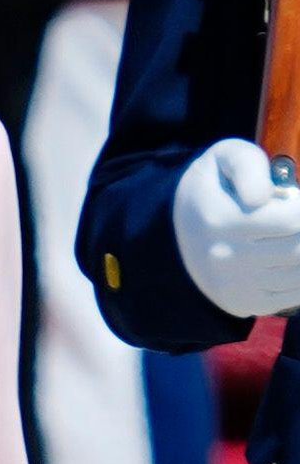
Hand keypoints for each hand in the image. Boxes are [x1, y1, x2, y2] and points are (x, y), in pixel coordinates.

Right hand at [173, 137, 299, 318]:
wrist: (175, 237)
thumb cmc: (214, 190)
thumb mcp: (223, 159)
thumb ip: (247, 165)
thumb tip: (260, 198)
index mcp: (220, 220)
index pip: (292, 220)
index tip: (292, 199)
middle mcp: (224, 258)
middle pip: (298, 249)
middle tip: (291, 220)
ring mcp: (233, 286)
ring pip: (299, 275)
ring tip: (289, 237)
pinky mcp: (242, 305)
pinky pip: (292, 295)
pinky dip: (298, 277)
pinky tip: (287, 259)